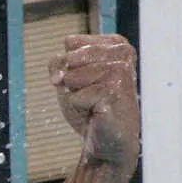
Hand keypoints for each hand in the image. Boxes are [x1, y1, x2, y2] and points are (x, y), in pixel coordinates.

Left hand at [48, 34, 140, 170]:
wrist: (105, 139)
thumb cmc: (89, 107)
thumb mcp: (68, 78)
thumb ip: (59, 63)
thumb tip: (60, 75)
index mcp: (115, 44)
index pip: (70, 43)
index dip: (67, 66)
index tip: (85, 80)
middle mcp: (122, 53)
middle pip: (68, 58)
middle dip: (70, 81)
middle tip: (89, 94)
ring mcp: (120, 72)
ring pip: (71, 77)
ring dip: (75, 95)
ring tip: (93, 103)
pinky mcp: (114, 92)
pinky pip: (75, 97)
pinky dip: (78, 108)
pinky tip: (96, 112)